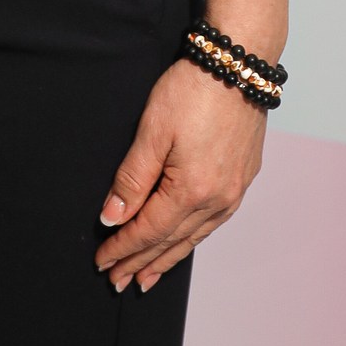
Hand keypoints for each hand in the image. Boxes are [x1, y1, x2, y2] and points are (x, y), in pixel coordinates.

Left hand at [94, 58, 266, 292]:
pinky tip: (183, 243)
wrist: (239, 63)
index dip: (122, 248)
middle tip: (118, 281)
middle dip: (141, 262)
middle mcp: (217, 199)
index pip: (148, 231)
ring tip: (146, 277)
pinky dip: (192, 239)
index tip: (102, 261)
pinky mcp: (243, 178)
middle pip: (170, 241)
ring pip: (194, 237)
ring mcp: (234, 191)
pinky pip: (213, 222)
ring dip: (167, 258)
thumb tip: (112, 218)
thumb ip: (131, 179)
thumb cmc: (193, 90)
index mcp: (191, 190)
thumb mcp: (152, 130)